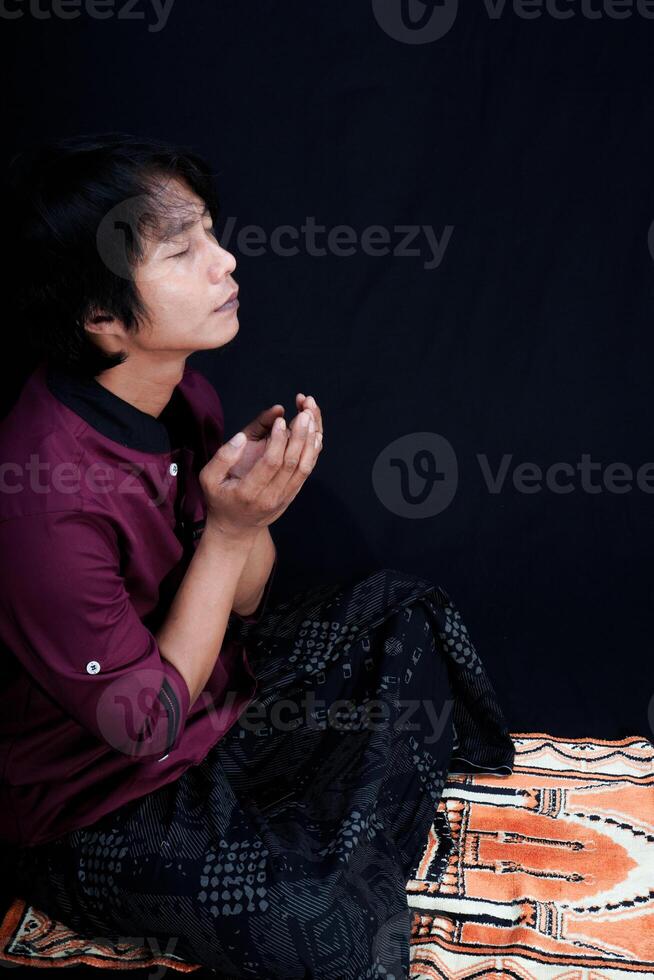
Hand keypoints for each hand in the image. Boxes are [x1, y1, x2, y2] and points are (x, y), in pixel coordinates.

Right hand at [199, 407, 321, 538]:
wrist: (236, 528)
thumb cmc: (220, 498)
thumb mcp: (208, 479)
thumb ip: (222, 457)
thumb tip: (241, 438)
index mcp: (248, 492)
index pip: (270, 463)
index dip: (278, 440)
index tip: (280, 420)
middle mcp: (271, 497)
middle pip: (292, 463)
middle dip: (300, 435)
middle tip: (304, 412)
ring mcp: (284, 497)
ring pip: (304, 467)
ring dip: (310, 440)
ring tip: (311, 417)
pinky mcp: (292, 493)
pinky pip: (307, 471)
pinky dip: (313, 451)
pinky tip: (315, 433)